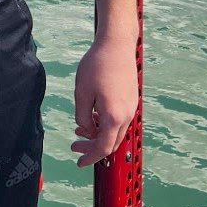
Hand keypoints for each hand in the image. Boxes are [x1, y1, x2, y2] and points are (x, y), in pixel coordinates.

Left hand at [70, 30, 137, 166]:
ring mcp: (131, 107)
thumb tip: (86, 129)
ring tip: (80, 129)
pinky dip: (106, 124)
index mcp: (114, 117)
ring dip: (99, 134)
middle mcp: (127, 115)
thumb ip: (83, 117)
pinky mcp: (131, 99)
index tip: (79, 162)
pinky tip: (93, 116)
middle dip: (92, 147)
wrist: (117, 44)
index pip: (103, 147)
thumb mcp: (82, 93)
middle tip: (75, 145)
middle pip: (111, 142)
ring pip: (116, 131)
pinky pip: (120, 120)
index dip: (90, 157)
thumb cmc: (97, 65)